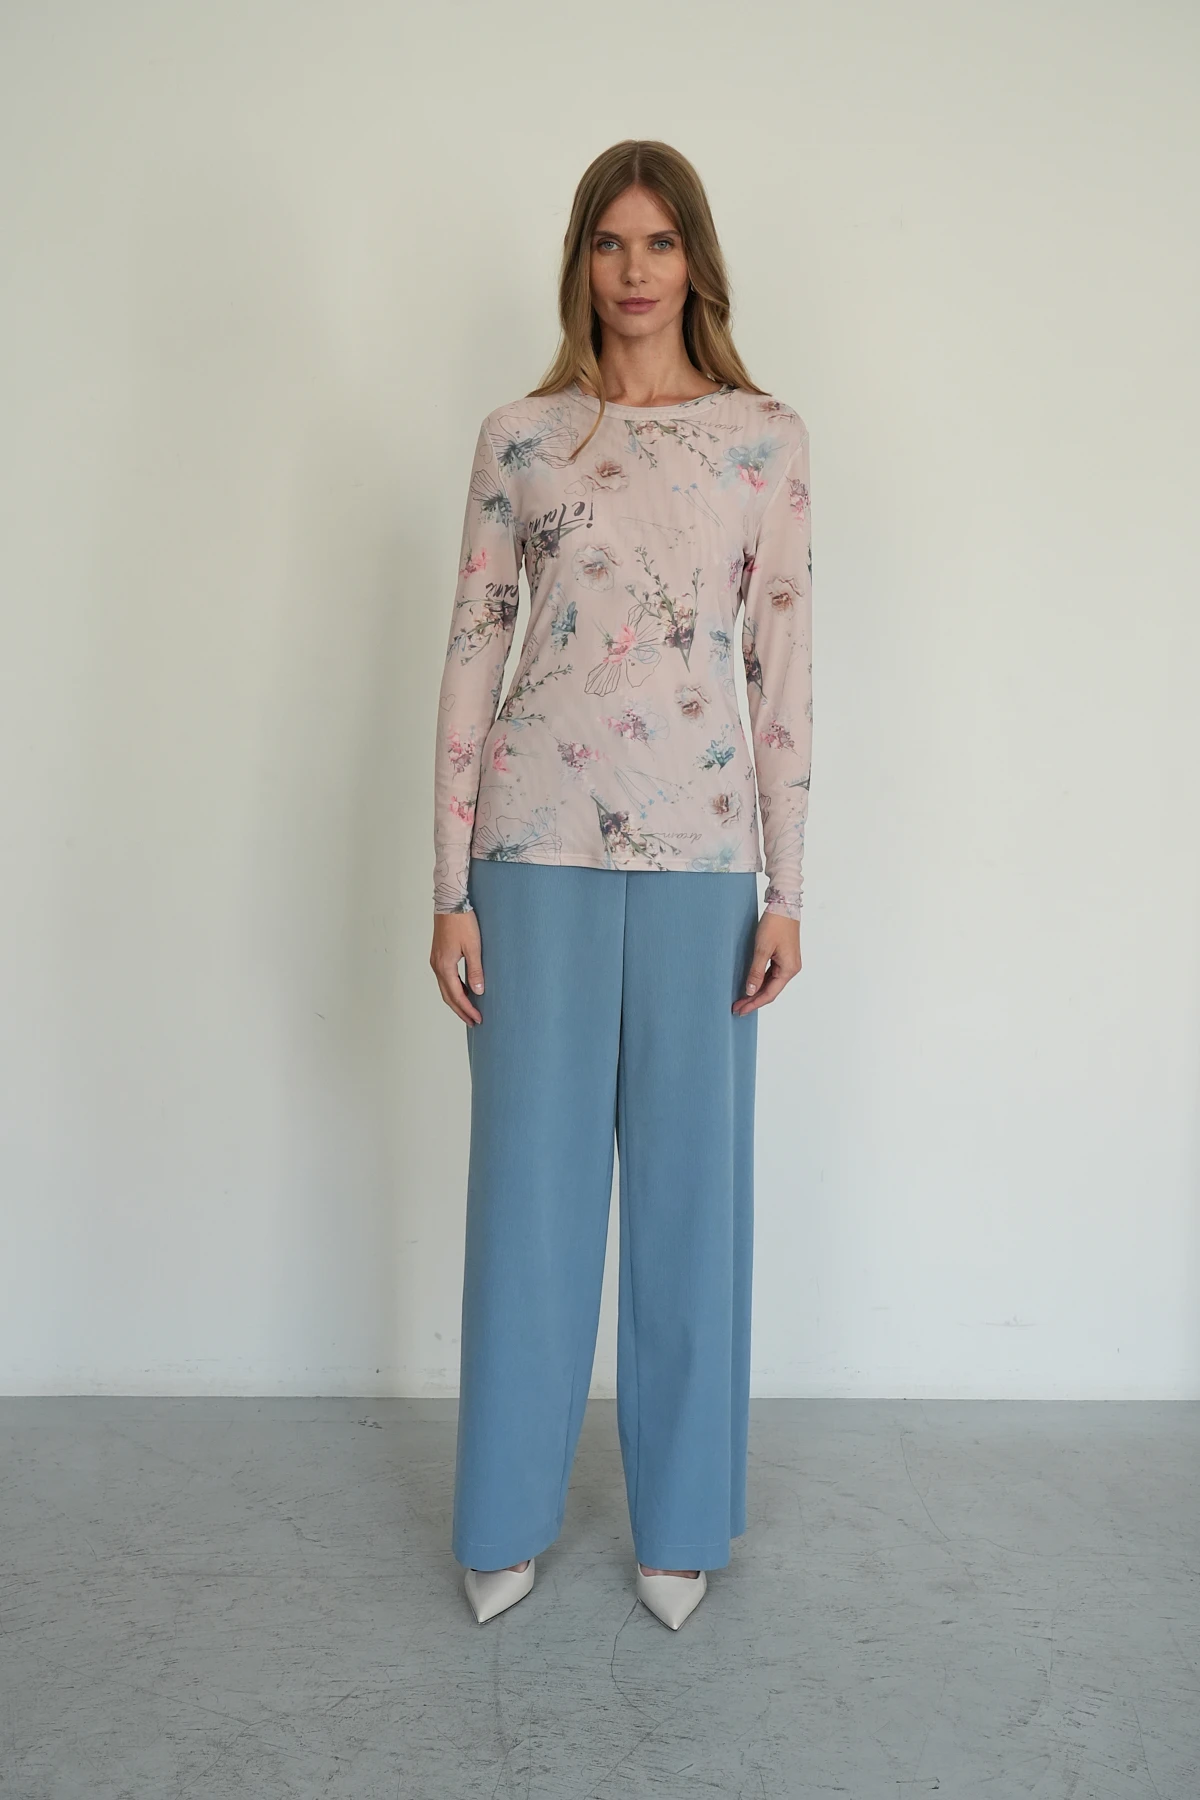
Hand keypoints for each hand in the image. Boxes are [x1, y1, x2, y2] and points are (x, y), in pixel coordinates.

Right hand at [430, 910, 485, 1024]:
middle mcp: (437, 966)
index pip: (457, 996)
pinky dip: (453, 989)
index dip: (467, 1009)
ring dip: (456, 1000)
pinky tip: (463, 990)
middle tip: (473, 1021)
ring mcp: (436, 960)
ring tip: (468, 1010)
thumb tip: (477, 992)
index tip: (478, 1019)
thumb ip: (475, 971)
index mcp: (445, 966)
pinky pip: (445, 978)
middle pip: (448, 996)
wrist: (450, 903)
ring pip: (445, 988)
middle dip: (460, 1010)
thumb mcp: (473, 947)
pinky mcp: (439, 955)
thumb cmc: (462, 922)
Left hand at [732, 912, 800, 1013]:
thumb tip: (750, 991)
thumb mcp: (762, 949)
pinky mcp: (783, 957)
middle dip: (753, 1000)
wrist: (784, 905)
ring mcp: (788, 963)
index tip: (740, 1010)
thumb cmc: (775, 924)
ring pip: (770, 984)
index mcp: (788, 969)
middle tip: (737, 1008)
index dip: (754, 1003)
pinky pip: (771, 975)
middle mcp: (791, 969)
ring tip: (741, 1000)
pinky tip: (750, 986)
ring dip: (756, 992)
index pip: (769, 993)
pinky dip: (760, 982)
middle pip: (770, 991)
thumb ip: (756, 972)